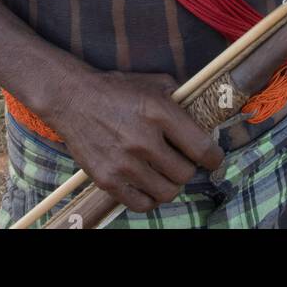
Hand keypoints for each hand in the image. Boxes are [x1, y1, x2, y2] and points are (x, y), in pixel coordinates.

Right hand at [48, 66, 223, 213]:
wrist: (73, 98)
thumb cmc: (118, 89)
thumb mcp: (154, 82)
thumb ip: (181, 99)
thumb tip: (205, 120)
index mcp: (158, 112)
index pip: (201, 147)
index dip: (214, 157)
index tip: (214, 158)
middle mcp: (143, 139)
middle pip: (185, 174)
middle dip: (189, 168)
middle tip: (183, 160)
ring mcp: (124, 163)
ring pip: (167, 192)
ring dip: (171, 184)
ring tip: (166, 172)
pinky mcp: (107, 179)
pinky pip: (142, 204)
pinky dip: (150, 197)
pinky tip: (149, 183)